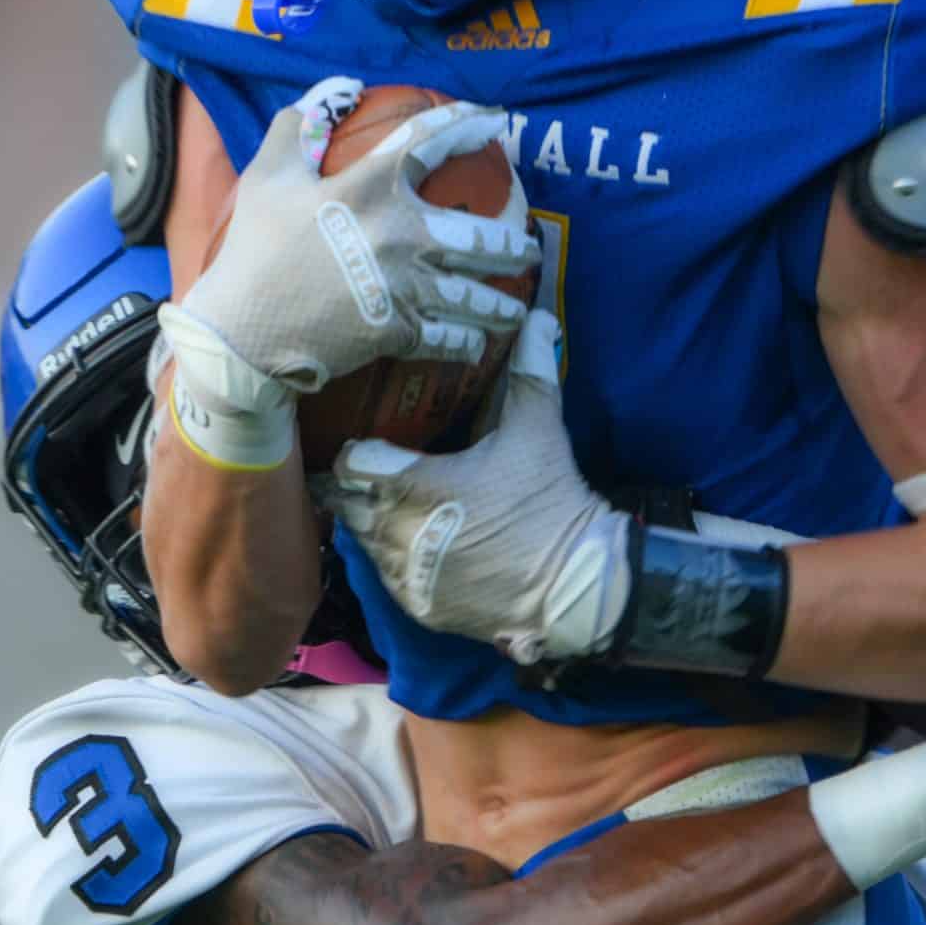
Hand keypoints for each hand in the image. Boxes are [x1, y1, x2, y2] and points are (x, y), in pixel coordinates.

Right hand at [163, 78, 536, 467]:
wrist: (242, 329)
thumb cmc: (253, 249)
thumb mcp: (269, 173)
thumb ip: (301, 124)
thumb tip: (340, 89)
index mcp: (371, 187)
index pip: (430, 141)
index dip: (468, 123)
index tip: (497, 119)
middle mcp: (400, 235)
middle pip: (481, 237)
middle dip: (515, 244)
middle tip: (530, 248)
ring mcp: (404, 288)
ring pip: (475, 297)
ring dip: (501, 304)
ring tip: (516, 308)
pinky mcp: (397, 332)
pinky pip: (447, 338)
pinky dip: (466, 342)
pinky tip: (476, 342)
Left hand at [324, 308, 633, 661]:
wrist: (577, 583)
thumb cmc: (551, 499)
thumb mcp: (539, 430)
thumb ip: (528, 372)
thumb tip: (537, 318)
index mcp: (420, 485)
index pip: (353, 466)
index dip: (360, 455)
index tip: (374, 449)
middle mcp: (401, 533)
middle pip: (349, 504)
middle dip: (361, 490)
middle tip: (378, 478)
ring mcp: (407, 575)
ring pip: (363, 542)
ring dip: (375, 525)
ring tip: (396, 510)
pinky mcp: (418, 606)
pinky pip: (386, 578)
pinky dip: (395, 561)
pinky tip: (417, 546)